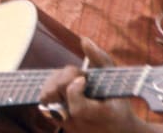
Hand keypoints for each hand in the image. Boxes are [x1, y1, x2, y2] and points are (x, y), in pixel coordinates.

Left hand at [38, 38, 161, 132]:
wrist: (116, 131)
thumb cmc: (117, 102)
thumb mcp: (115, 79)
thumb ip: (100, 58)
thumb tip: (83, 39)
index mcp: (92, 115)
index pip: (72, 96)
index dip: (77, 82)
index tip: (86, 79)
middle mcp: (74, 123)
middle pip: (53, 92)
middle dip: (66, 78)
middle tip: (81, 79)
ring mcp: (64, 123)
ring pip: (46, 95)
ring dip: (57, 81)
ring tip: (73, 81)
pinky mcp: (57, 121)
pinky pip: (45, 100)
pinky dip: (53, 88)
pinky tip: (65, 86)